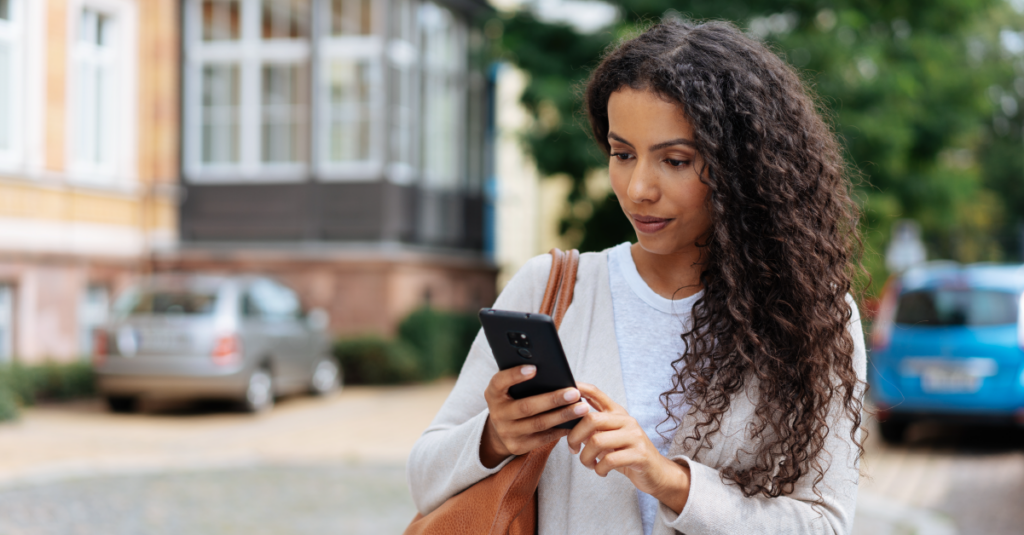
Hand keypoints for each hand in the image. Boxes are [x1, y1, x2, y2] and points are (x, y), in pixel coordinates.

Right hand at [480, 365, 590, 467]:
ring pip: (538, 424)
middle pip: (527, 407)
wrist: (500, 430)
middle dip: (553, 400)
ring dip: (563, 416)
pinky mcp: (517, 446)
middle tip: (574, 392)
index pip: (500, 382)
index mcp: (493, 394)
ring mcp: (506, 432)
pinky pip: (543, 438)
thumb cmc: (512, 400)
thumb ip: (523, 381)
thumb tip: (553, 372)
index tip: (534, 368)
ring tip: (581, 408)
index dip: (515, 375)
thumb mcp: (509, 389)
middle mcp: (497, 414)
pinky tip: (575, 422)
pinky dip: (561, 430)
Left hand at [567, 383, 691, 513]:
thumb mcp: (610, 437)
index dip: (580, 389)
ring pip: (597, 441)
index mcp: (617, 413)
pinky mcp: (639, 455)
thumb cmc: (626, 454)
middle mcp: (626, 421)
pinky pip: (609, 460)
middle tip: (572, 449)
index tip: (565, 388)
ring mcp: (634, 437)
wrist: (655, 472)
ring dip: (586, 457)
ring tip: (588, 464)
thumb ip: (593, 428)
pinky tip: (601, 471)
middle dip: (574, 436)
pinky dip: (599, 469)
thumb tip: (566, 421)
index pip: (597, 394)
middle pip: (591, 419)